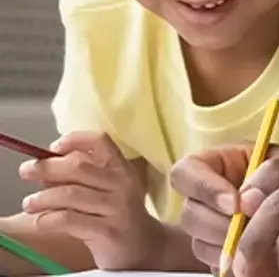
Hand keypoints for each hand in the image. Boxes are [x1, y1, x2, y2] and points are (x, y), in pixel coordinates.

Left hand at [18, 132, 163, 269]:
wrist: (144, 247)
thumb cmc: (118, 216)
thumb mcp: (108, 191)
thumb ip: (82, 179)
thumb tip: (45, 170)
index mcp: (122, 170)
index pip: (101, 142)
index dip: (75, 139)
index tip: (53, 147)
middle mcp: (122, 185)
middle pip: (78, 167)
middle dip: (46, 167)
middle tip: (26, 171)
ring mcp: (117, 208)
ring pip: (70, 194)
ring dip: (42, 197)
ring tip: (29, 203)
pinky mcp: (107, 231)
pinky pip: (69, 220)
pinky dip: (48, 219)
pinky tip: (42, 221)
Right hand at [168, 142, 278, 268]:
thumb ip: (276, 170)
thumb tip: (245, 199)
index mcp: (222, 164)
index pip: (186, 171)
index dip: (203, 188)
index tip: (234, 204)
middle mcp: (210, 196)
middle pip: (189, 212)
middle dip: (221, 224)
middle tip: (254, 228)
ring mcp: (212, 227)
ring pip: (198, 242)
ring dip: (230, 246)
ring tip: (264, 240)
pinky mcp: (221, 254)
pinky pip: (214, 264)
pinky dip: (237, 263)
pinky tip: (261, 256)